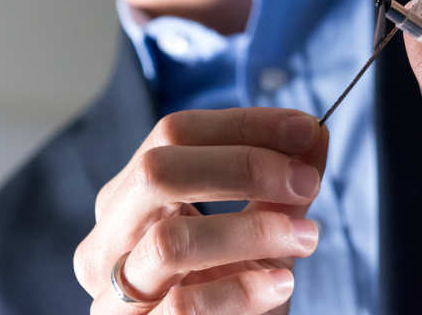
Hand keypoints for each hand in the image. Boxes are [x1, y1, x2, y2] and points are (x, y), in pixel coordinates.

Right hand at [73, 107, 328, 313]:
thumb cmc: (228, 295)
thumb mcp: (258, 233)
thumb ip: (279, 186)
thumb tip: (314, 133)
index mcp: (128, 200)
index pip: (174, 133)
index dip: (243, 124)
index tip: (307, 129)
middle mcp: (107, 242)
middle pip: (157, 171)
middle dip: (242, 166)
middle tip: (305, 180)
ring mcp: (113, 296)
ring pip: (169, 242)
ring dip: (251, 231)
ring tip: (305, 236)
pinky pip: (184, 306)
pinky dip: (242, 289)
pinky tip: (281, 283)